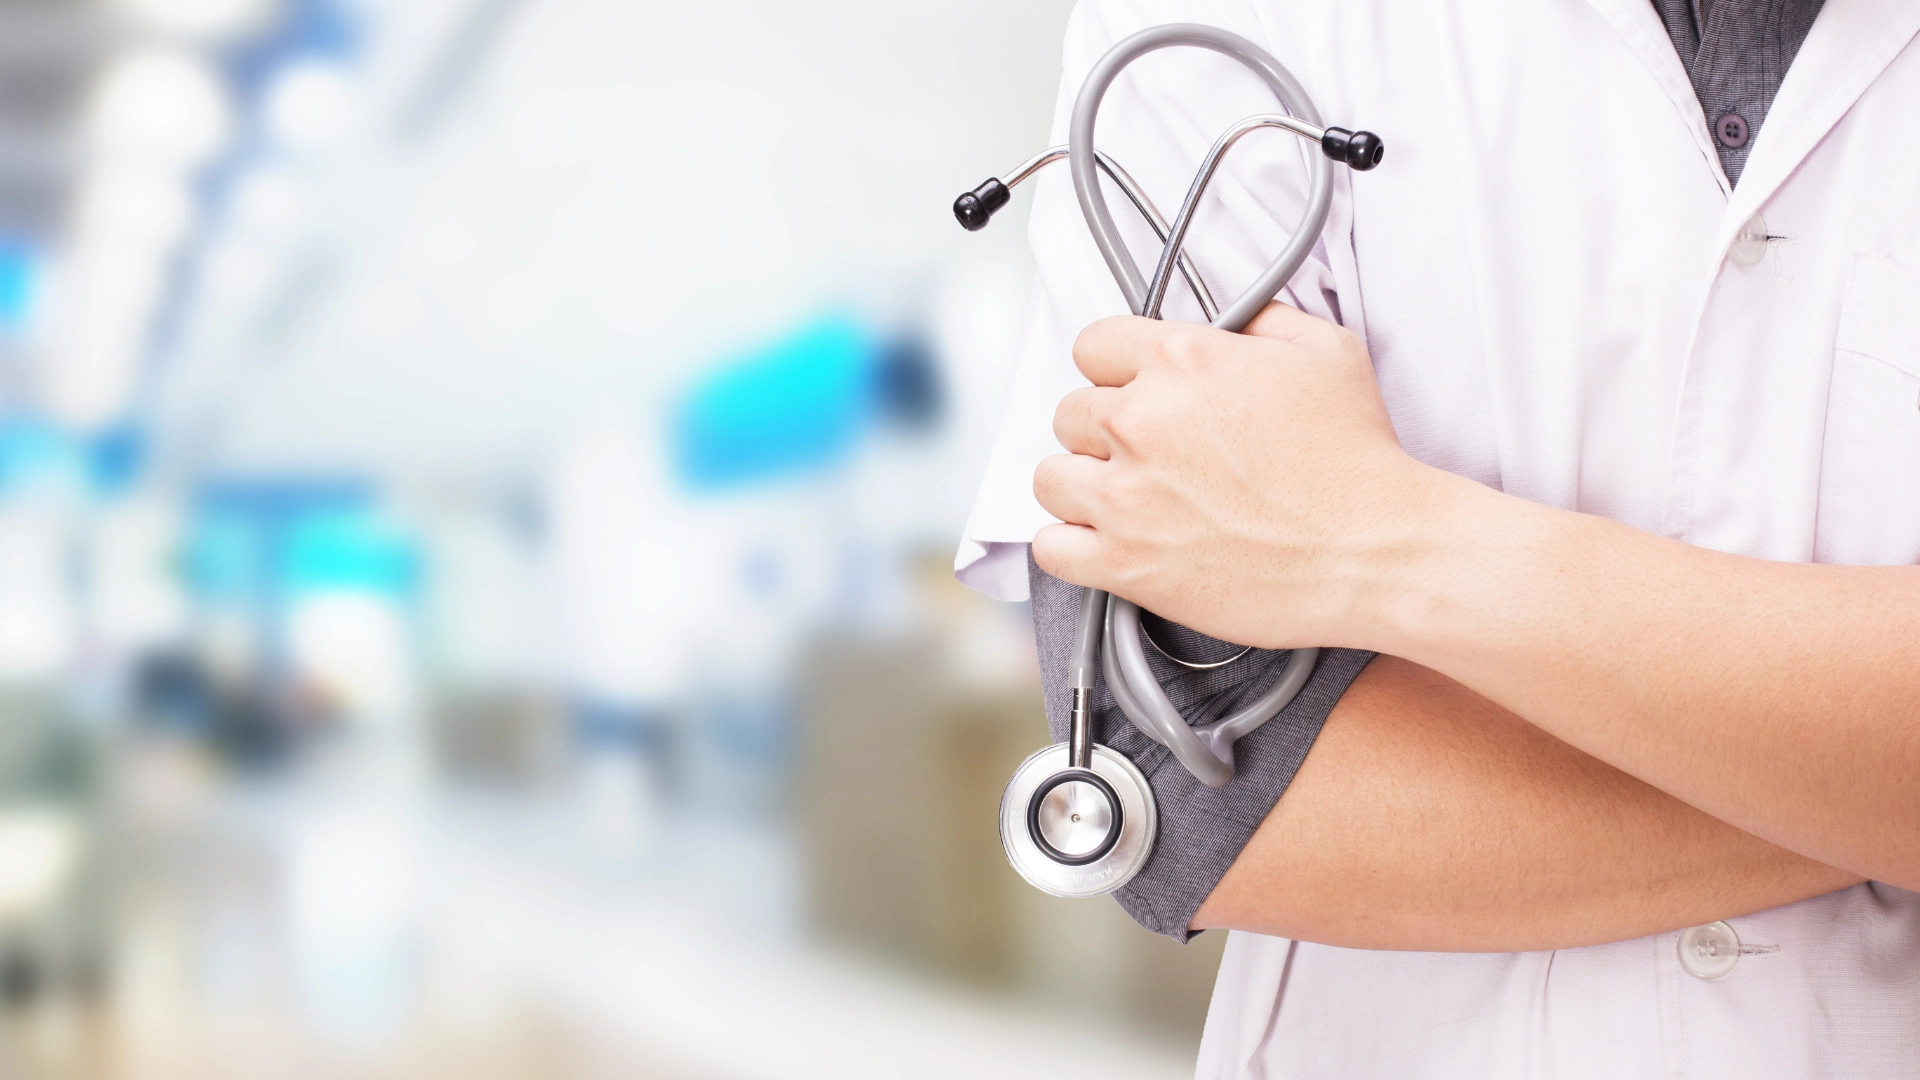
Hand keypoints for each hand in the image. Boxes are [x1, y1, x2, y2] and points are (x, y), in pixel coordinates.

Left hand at [1031, 302, 1444, 649]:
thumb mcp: (1326, 352)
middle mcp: (1142, 422)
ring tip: (1123, 498)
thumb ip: (1264, 321)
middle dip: (1102, 430)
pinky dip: (1070, 546)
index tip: (1133, 390)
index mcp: (1181, 361)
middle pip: (1070, 413)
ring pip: (1051, 478)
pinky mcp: (1126, 563)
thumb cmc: (1359, 460)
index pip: (1093, 345)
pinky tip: (1105, 542)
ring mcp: (1127, 496)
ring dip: (1082, 485)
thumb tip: (1234, 320)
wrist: (1377, 551)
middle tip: (1145, 452)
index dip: (1115, 369)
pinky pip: (1051, 548)